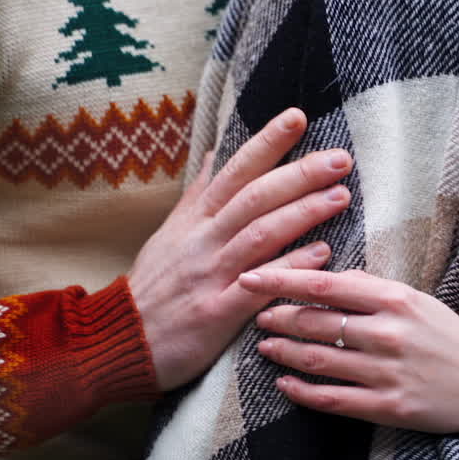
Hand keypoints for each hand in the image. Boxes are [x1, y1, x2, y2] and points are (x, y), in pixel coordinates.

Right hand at [129, 108, 353, 390]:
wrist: (118, 342)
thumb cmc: (152, 287)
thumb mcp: (168, 234)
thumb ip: (196, 196)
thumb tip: (211, 155)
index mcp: (195, 220)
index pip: (235, 171)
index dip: (266, 143)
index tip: (297, 116)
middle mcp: (203, 241)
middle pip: (255, 198)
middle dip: (299, 174)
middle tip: (340, 158)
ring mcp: (209, 276)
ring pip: (260, 235)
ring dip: (302, 213)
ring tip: (340, 196)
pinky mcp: (215, 314)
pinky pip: (257, 286)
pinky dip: (289, 267)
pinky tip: (322, 254)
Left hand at [237, 268, 458, 434]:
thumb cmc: (447, 334)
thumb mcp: (415, 298)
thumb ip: (370, 287)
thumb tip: (327, 273)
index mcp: (395, 299)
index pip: (325, 285)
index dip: (282, 280)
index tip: (250, 276)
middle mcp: (389, 333)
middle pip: (316, 323)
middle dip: (278, 318)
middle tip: (255, 315)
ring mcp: (388, 372)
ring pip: (319, 360)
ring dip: (284, 352)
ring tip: (265, 345)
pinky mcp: (389, 407)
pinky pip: (333, 400)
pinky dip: (302, 391)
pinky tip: (284, 383)